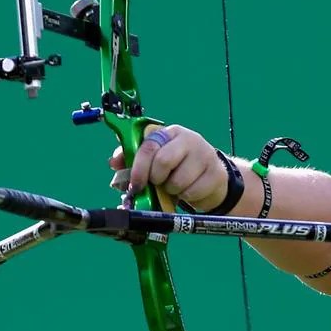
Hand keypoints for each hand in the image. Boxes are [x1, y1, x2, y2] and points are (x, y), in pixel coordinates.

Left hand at [108, 125, 228, 210]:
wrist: (211, 177)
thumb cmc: (177, 167)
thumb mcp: (155, 160)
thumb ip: (132, 159)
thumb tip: (114, 162)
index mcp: (168, 133)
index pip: (148, 146)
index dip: (138, 168)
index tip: (135, 185)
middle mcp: (188, 139)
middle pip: (163, 162)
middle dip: (156, 179)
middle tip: (158, 184)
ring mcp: (204, 154)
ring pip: (178, 181)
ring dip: (172, 191)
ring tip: (175, 186)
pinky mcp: (216, 173)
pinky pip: (192, 192)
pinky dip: (186, 197)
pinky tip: (189, 190)